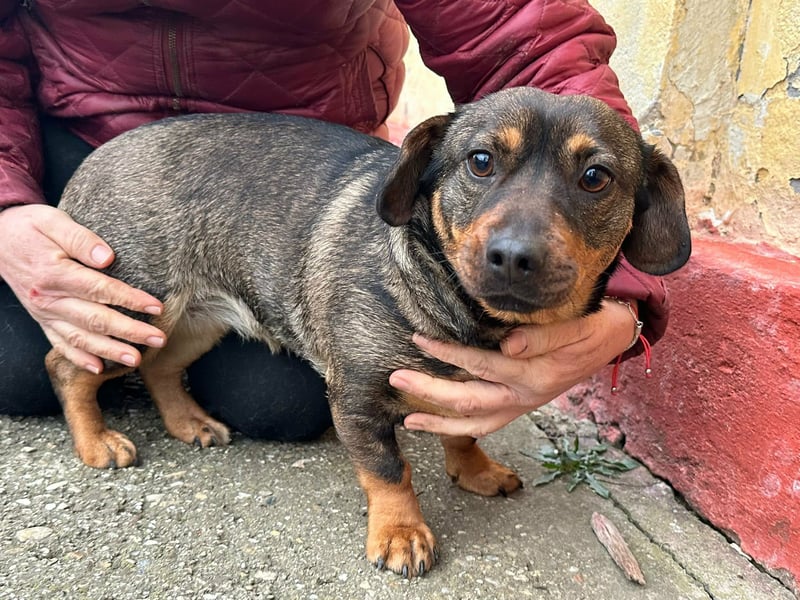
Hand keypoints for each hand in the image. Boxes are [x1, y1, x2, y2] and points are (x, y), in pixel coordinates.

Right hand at [0, 204, 165, 373]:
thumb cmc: (30, 227)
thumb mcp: (53, 221)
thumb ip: (81, 239)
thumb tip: (107, 258)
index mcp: (54, 273)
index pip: (100, 290)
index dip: (130, 300)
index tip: (156, 307)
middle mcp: (49, 299)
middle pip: (95, 319)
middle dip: (130, 331)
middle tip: (158, 339)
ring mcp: (44, 313)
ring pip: (81, 337)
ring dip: (109, 351)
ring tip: (136, 360)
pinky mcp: (42, 320)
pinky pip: (60, 344)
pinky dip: (79, 358)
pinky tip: (99, 368)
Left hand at [390, 300, 637, 437]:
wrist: (614, 336)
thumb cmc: (592, 324)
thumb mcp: (575, 325)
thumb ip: (541, 336)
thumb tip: (505, 345)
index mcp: (534, 374)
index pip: (480, 364)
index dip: (447, 352)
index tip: (418, 338)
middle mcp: (524, 395)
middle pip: (468, 401)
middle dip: (429, 392)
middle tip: (396, 379)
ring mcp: (522, 405)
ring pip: (475, 423)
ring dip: (439, 423)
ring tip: (408, 421)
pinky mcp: (522, 406)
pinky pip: (487, 425)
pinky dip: (460, 427)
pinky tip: (438, 423)